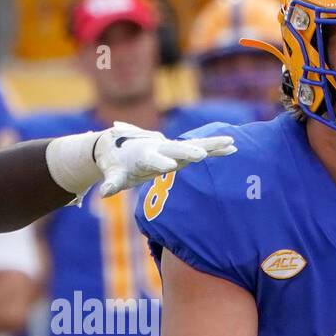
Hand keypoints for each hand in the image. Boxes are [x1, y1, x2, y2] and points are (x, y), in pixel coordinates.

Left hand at [95, 121, 235, 196]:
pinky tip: (232, 149)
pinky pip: (199, 148)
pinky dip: (214, 149)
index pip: (151, 160)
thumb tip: (104, 192)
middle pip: (176, 149)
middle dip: (188, 151)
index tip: (169, 166)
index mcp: (142, 154)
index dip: (159, 163)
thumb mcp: (112, 174)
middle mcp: (159, 148)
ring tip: (231, 142)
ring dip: (211, 145)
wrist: (117, 143)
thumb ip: (111, 182)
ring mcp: (171, 148)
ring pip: (193, 145)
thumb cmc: (115, 163)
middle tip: (201, 154)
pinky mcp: (179, 150)